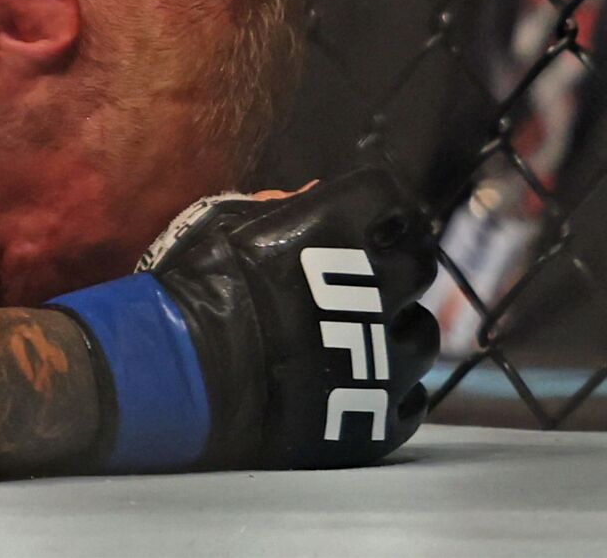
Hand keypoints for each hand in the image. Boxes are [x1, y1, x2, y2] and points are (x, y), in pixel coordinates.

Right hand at [48, 173, 437, 472]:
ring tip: (358, 340)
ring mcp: (385, 356)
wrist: (183, 376)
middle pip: (420, 265)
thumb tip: (316, 191)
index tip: (368, 220)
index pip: (391, 199)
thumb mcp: (224, 224)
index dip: (379, 209)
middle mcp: (378, 287)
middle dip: (394, 268)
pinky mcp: (381, 415)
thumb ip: (279, 207)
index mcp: (340, 230)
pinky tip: (358, 384)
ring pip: (423, 333)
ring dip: (396, 330)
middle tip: (362, 281)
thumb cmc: (195, 289)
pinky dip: (392, 390)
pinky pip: (414, 398)